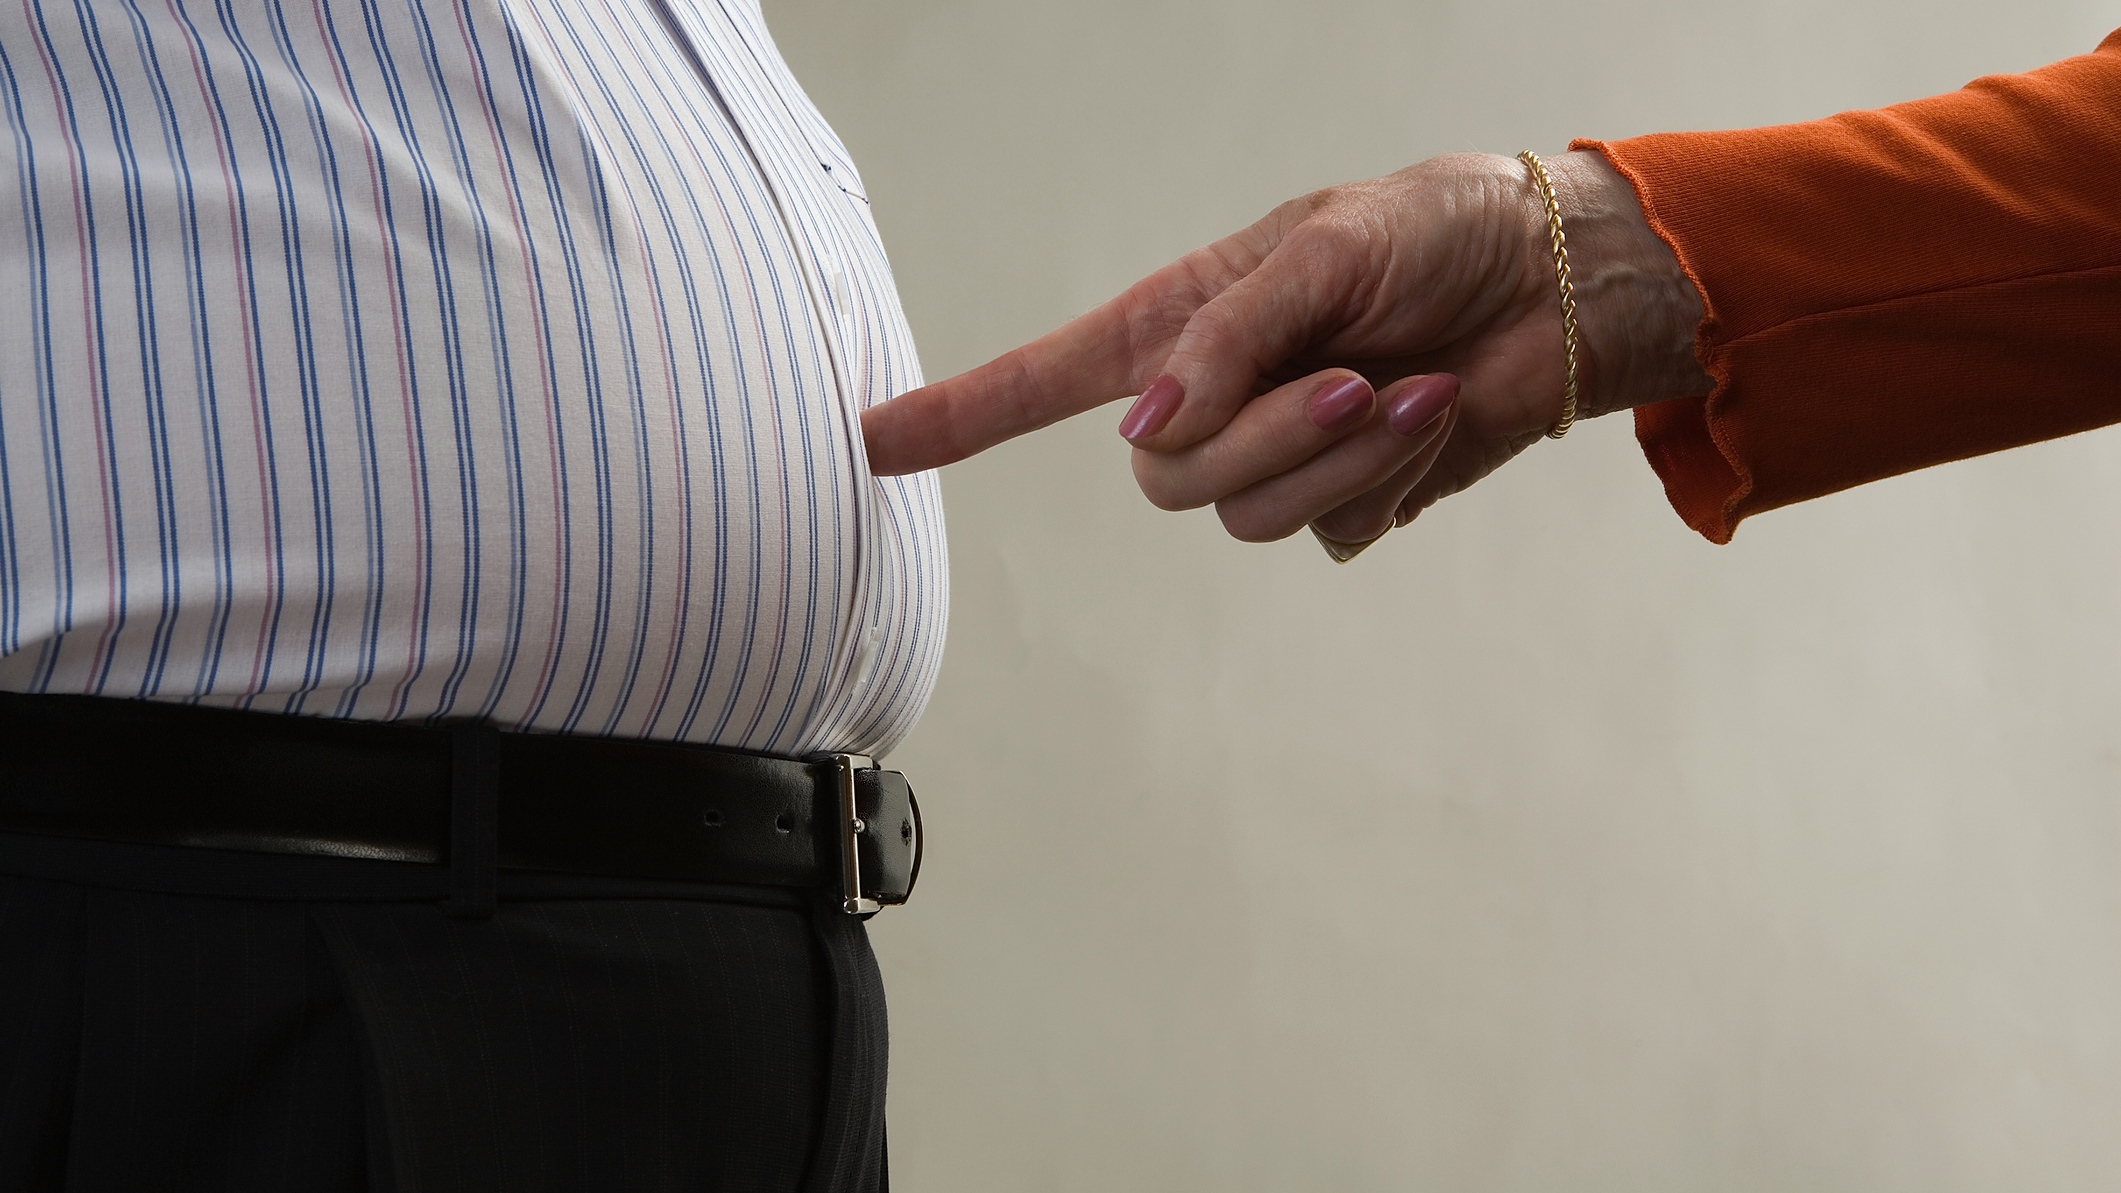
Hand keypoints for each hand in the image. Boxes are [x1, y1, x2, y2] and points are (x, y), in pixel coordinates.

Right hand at [863, 150, 1707, 543]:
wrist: (1553, 284)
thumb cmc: (1436, 230)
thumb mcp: (1320, 248)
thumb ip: (1225, 338)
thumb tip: (1145, 429)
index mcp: (1183, 323)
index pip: (1045, 380)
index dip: (958, 414)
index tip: (870, 442)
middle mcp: (1214, 397)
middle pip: (1165, 477)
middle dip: (1266, 435)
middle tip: (1354, 376)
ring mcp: (1275, 456)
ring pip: (1244, 515)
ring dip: (1339, 457)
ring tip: (1410, 388)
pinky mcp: (1344, 499)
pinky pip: (1328, 529)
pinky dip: (1389, 477)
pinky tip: (1433, 417)